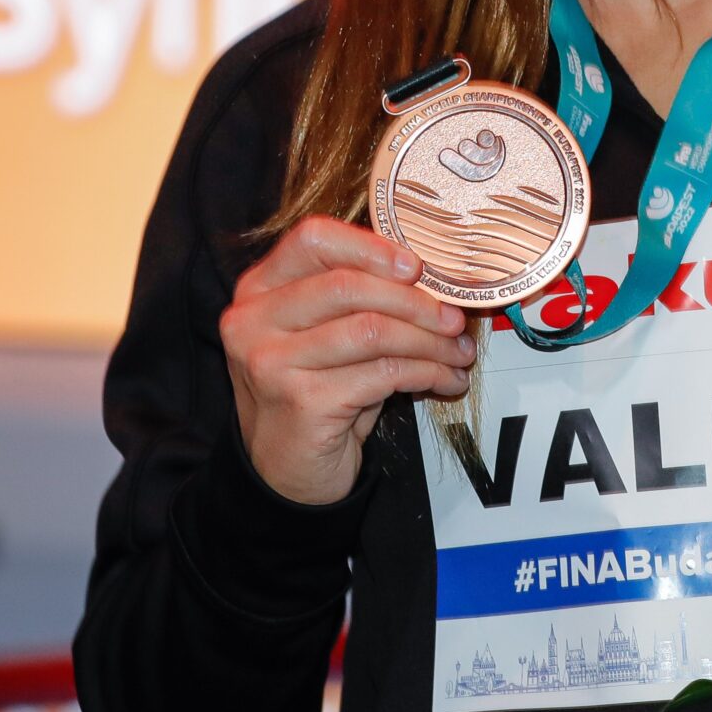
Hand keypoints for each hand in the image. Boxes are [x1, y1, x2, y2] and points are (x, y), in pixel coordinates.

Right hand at [218, 215, 477, 505]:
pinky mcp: (302, 401)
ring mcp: (272, 362)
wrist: (285, 471)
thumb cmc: (315, 392)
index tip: (417, 267)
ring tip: (458, 353)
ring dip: (429, 341)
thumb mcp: (324, 335)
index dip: (371, 247)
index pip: (313, 240)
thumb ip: (358, 299)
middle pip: (349, 286)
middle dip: (415, 302)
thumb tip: (430, 279)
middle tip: (454, 319)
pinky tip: (445, 379)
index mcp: (258, 290)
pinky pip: (384, 374)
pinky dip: (427, 373)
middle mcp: (253, 321)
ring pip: (372, 331)